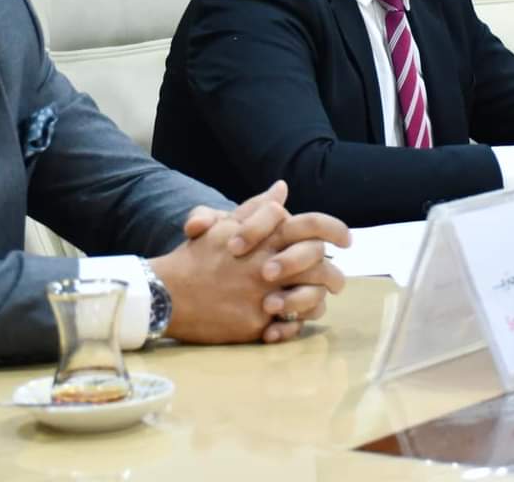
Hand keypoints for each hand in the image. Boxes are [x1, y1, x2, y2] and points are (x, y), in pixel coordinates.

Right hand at [170, 181, 351, 342]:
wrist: (166, 294)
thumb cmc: (196, 257)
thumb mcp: (224, 226)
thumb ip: (257, 208)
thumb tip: (282, 187)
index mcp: (264, 237)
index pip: (311, 225)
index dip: (335, 228)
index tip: (347, 239)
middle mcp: (268, 264)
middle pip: (321, 265)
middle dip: (334, 274)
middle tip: (336, 280)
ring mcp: (263, 295)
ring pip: (311, 298)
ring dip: (319, 300)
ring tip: (318, 303)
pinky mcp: (255, 323)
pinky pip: (290, 325)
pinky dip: (295, 324)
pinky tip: (293, 320)